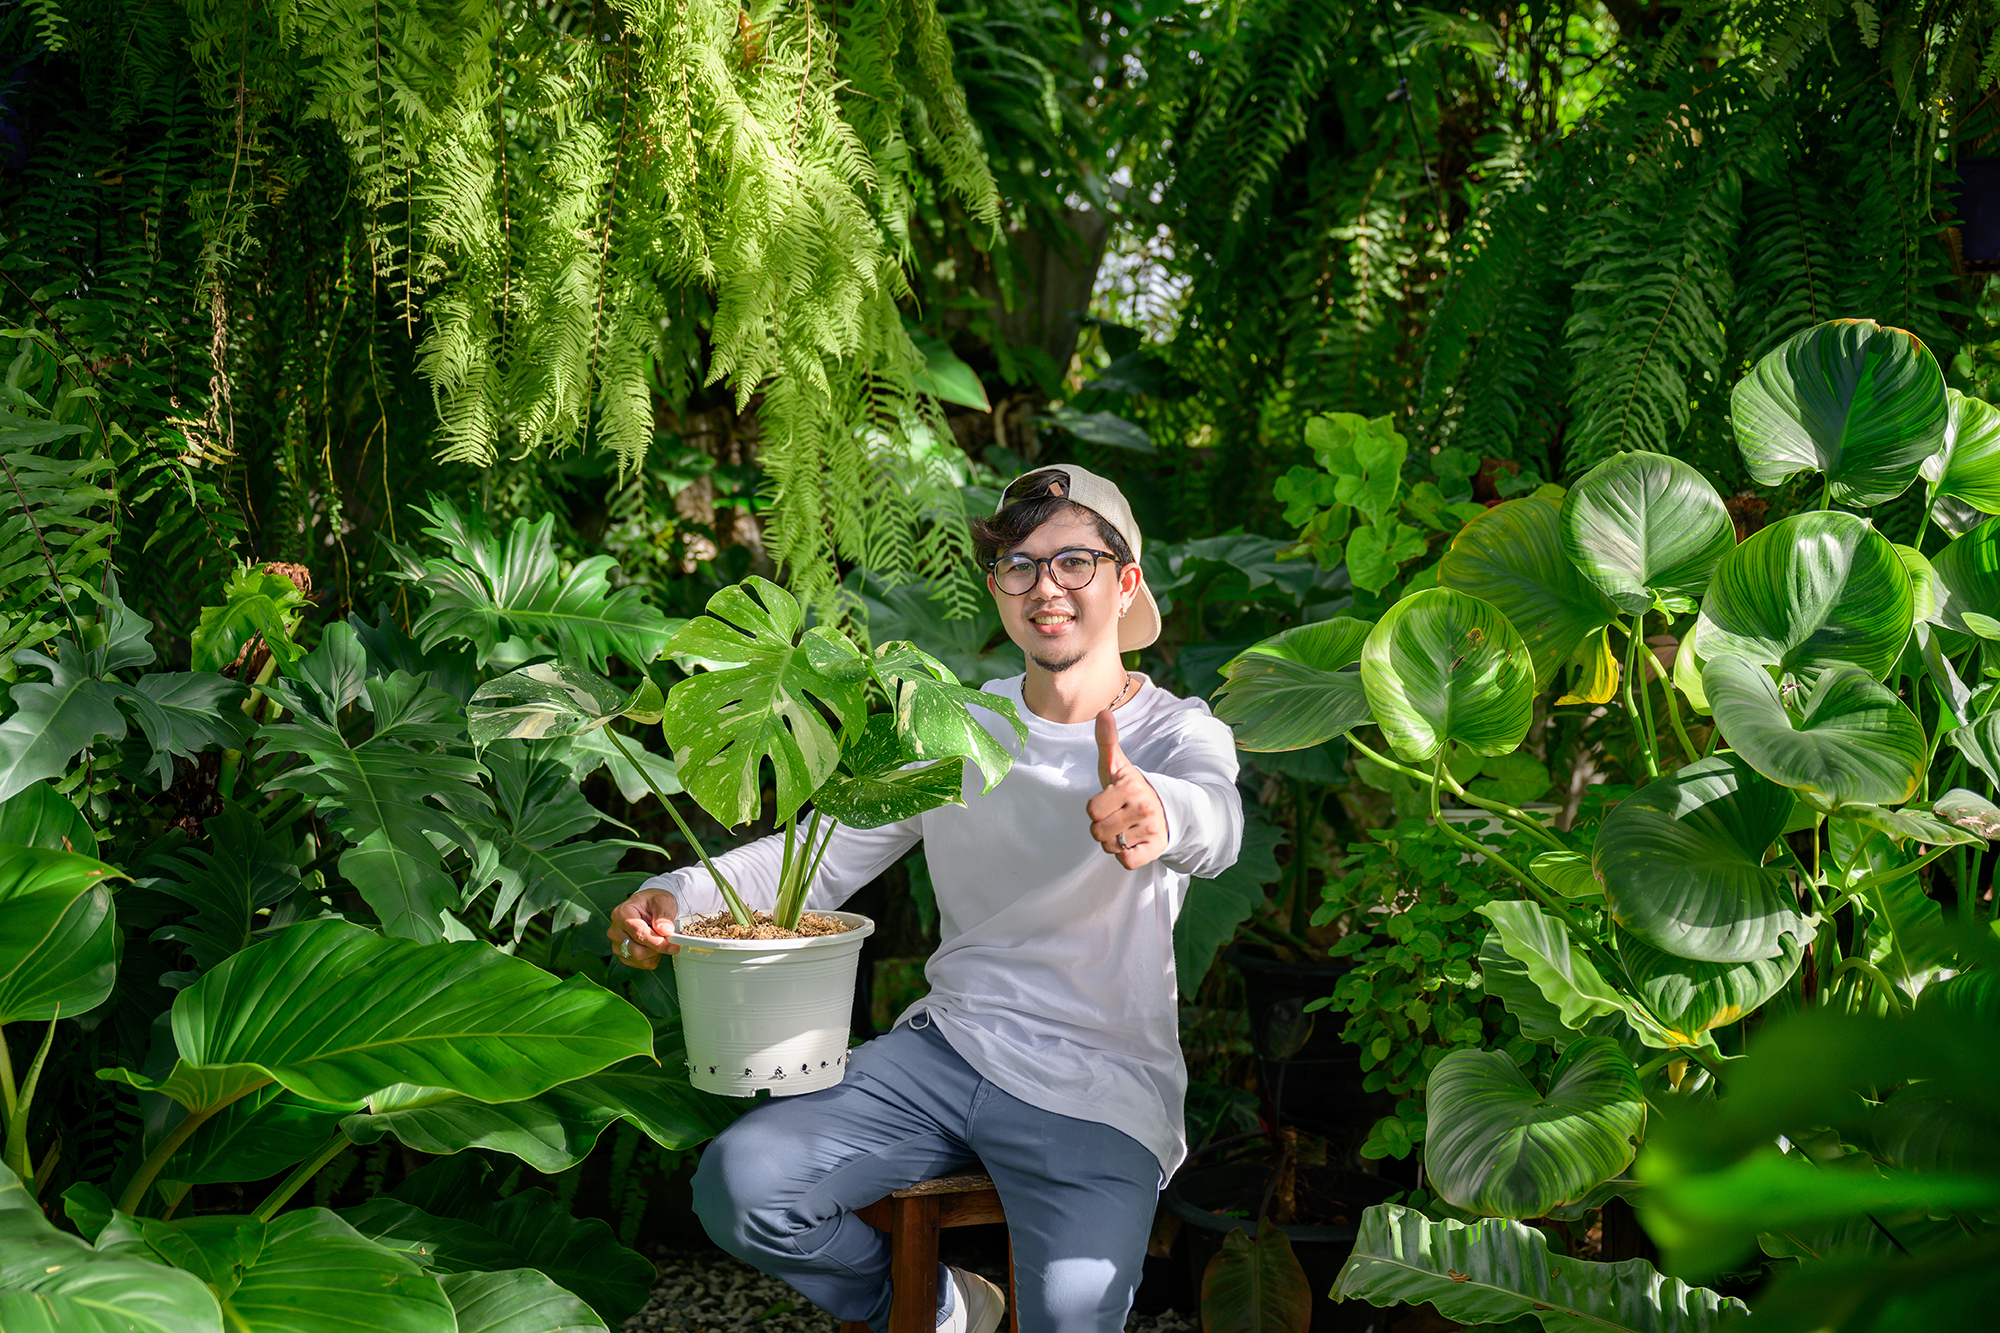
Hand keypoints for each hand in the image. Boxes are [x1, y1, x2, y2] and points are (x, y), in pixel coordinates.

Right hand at [607, 888, 680, 968]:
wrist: (651, 907)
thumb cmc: (654, 902)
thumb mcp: (663, 901)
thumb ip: (664, 915)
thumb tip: (664, 930)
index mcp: (622, 914)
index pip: (638, 933)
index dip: (657, 942)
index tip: (672, 945)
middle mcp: (615, 930)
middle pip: (637, 950)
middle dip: (657, 948)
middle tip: (670, 940)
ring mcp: (617, 944)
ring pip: (639, 959)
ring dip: (655, 953)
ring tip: (660, 939)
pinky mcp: (623, 954)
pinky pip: (641, 964)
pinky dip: (653, 958)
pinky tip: (655, 945)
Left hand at [1088, 709, 1165, 869]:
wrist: (1166, 807)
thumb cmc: (1131, 787)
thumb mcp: (1117, 765)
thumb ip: (1106, 741)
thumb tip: (1102, 712)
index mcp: (1131, 786)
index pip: (1091, 810)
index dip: (1096, 809)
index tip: (1110, 802)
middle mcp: (1144, 807)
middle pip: (1097, 832)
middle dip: (1102, 827)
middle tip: (1117, 817)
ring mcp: (1152, 829)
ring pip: (1110, 848)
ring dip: (1113, 842)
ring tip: (1126, 828)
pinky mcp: (1157, 849)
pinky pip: (1127, 862)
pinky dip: (1126, 856)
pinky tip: (1134, 842)